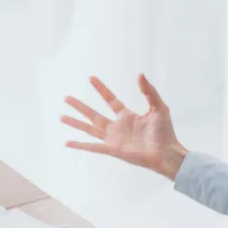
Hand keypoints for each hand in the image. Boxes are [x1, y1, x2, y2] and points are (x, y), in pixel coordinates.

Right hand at [60, 75, 187, 179]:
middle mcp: (117, 127)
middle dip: (80, 106)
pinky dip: (80, 145)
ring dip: (75, 122)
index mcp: (127, 116)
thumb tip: (139, 74)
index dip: (101, 89)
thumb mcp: (158, 107)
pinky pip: (92, 147)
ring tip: (61, 116)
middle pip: (94, 114)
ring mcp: (113, 139)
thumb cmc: (165, 132)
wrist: (166, 152)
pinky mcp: (112, 149)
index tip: (91, 78)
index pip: (110, 100)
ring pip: (89, 128)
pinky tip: (67, 142)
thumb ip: (149, 91)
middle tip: (66, 97)